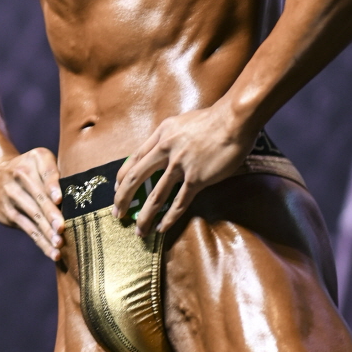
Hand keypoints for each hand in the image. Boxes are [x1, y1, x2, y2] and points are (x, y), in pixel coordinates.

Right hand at [0, 148, 63, 261]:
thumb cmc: (30, 167)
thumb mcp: (41, 159)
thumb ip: (57, 173)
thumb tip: (76, 196)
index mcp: (34, 160)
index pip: (45, 172)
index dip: (51, 185)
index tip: (58, 199)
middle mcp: (19, 176)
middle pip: (38, 197)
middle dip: (50, 214)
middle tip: (62, 227)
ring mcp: (10, 195)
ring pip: (32, 216)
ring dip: (46, 231)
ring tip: (59, 243)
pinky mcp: (8, 213)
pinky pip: (28, 229)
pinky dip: (41, 242)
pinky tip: (53, 253)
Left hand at [112, 107, 254, 237]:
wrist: (233, 120)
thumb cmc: (212, 120)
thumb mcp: (181, 122)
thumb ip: (169, 138)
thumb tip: (162, 152)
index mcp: (160, 134)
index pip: (134, 159)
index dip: (122, 177)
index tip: (117, 190)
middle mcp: (165, 149)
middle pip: (136, 178)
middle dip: (123, 199)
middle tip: (118, 214)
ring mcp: (180, 165)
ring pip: (155, 196)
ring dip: (145, 216)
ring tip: (140, 231)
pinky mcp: (196, 178)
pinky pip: (179, 203)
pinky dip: (169, 218)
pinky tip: (162, 228)